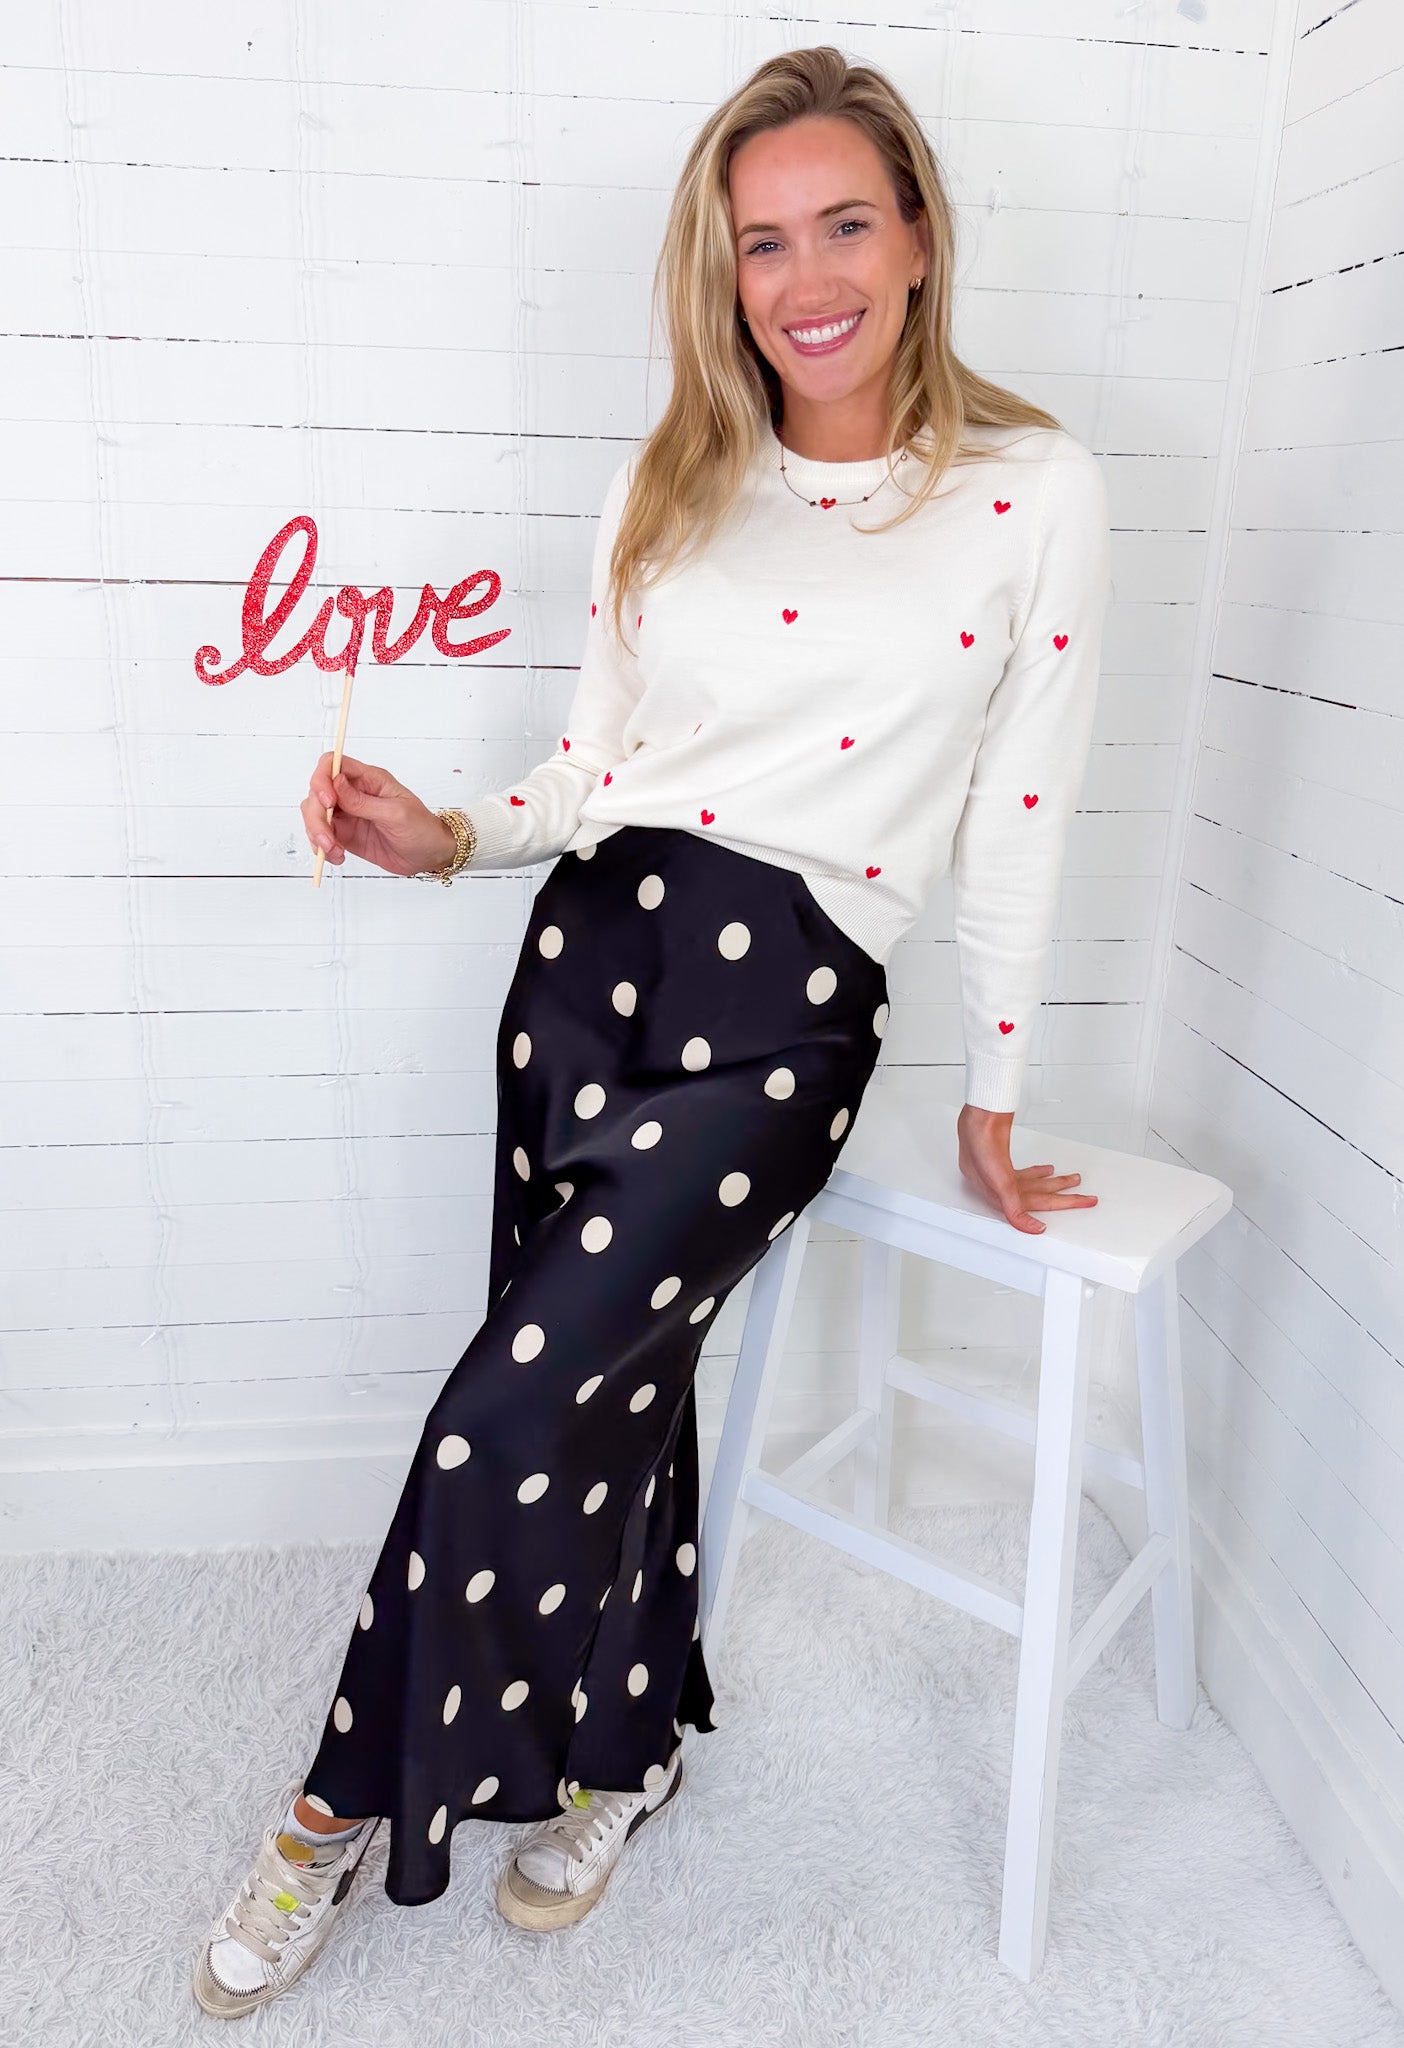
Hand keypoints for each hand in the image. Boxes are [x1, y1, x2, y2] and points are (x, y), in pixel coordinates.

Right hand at [301, 753, 456, 876]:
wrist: (429, 855)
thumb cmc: (421, 829)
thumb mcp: (396, 813)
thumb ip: (363, 801)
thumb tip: (335, 782)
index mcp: (369, 779)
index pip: (333, 764)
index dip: (322, 778)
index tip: (327, 801)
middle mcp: (354, 793)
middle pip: (318, 792)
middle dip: (316, 816)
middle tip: (327, 839)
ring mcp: (348, 813)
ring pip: (315, 814)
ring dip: (317, 834)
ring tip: (334, 852)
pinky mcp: (345, 833)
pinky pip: (321, 835)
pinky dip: (322, 847)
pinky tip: (337, 856)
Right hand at [956, 1103, 1096, 1235]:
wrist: (978, 1116)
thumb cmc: (979, 1145)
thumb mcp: (999, 1183)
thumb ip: (1015, 1210)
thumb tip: (1033, 1229)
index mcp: (998, 1195)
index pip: (1034, 1206)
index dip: (1056, 1208)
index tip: (1076, 1208)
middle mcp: (999, 1186)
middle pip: (1038, 1196)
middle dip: (1063, 1196)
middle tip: (1086, 1198)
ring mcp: (1001, 1172)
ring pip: (1033, 1184)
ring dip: (1053, 1183)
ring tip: (1073, 1181)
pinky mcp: (1002, 1159)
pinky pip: (1025, 1172)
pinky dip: (1037, 1173)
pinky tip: (1048, 1171)